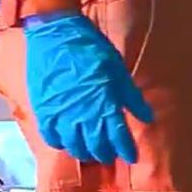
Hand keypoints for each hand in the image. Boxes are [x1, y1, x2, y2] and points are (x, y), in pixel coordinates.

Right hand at [23, 14, 153, 163]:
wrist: (55, 35)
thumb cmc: (90, 49)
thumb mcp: (117, 69)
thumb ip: (131, 96)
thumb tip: (147, 117)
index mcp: (105, 104)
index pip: (118, 137)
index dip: (126, 150)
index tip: (131, 157)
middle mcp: (83, 115)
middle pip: (96, 146)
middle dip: (105, 153)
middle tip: (109, 154)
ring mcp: (61, 115)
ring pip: (73, 146)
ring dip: (84, 152)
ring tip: (89, 152)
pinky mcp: (43, 111)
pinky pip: (51, 136)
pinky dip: (60, 143)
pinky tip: (65, 142)